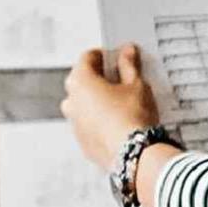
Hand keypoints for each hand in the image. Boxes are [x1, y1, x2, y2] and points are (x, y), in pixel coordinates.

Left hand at [62, 44, 159, 171]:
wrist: (135, 154)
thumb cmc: (133, 116)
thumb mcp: (136, 85)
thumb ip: (129, 65)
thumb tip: (127, 52)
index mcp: (80, 81)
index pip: (87, 58)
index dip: (104, 55)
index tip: (117, 57)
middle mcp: (71, 101)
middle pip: (82, 80)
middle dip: (99, 78)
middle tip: (121, 80)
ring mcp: (74, 123)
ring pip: (83, 104)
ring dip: (97, 101)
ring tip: (120, 104)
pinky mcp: (82, 142)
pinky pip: (88, 124)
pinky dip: (99, 121)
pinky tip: (118, 124)